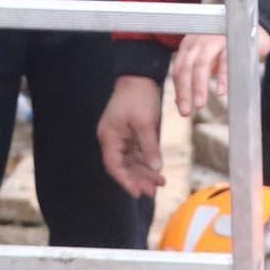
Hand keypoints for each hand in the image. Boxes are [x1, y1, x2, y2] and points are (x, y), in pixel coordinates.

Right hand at [98, 74, 164, 198]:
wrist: (140, 76)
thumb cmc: (139, 96)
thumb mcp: (146, 123)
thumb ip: (150, 147)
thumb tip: (156, 168)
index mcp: (109, 136)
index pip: (114, 165)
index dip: (126, 181)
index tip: (138, 193)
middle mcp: (112, 138)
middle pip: (123, 166)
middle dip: (138, 179)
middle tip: (154, 191)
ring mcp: (120, 136)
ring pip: (130, 161)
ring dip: (144, 172)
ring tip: (160, 183)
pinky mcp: (129, 133)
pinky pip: (135, 153)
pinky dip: (146, 162)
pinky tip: (157, 171)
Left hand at [167, 25, 269, 117]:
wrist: (249, 28)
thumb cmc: (225, 47)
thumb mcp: (207, 61)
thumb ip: (193, 77)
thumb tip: (180, 102)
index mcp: (190, 45)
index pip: (179, 69)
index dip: (179, 90)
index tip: (183, 109)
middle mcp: (199, 40)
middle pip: (186, 66)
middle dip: (185, 91)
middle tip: (186, 112)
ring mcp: (214, 38)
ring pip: (201, 62)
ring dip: (199, 85)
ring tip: (200, 105)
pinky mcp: (231, 40)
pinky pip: (225, 60)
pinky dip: (222, 77)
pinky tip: (221, 91)